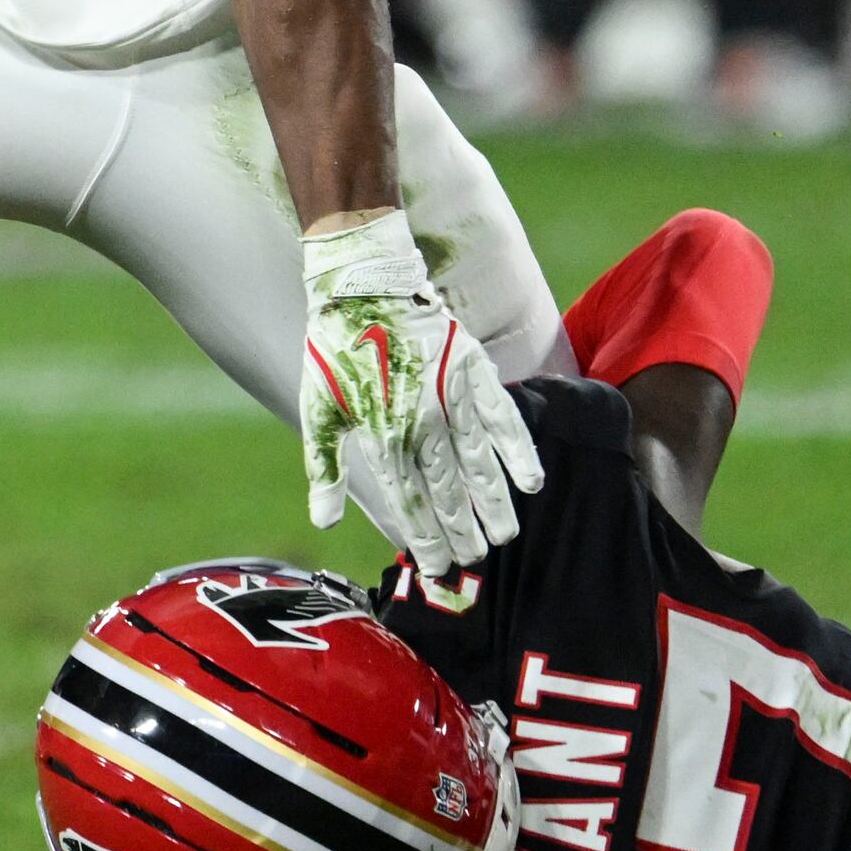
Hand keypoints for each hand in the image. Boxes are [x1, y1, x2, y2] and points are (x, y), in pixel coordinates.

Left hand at [299, 209, 542, 581]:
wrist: (364, 282)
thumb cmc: (335, 347)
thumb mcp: (318, 408)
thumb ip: (324, 467)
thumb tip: (323, 522)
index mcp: (383, 436)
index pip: (410, 501)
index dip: (425, 539)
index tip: (439, 568)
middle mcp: (424, 423)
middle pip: (448, 491)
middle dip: (461, 531)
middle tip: (475, 561)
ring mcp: (453, 398)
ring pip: (478, 464)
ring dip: (493, 504)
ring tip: (505, 536)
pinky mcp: (474, 372)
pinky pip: (504, 420)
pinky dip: (519, 451)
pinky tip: (532, 482)